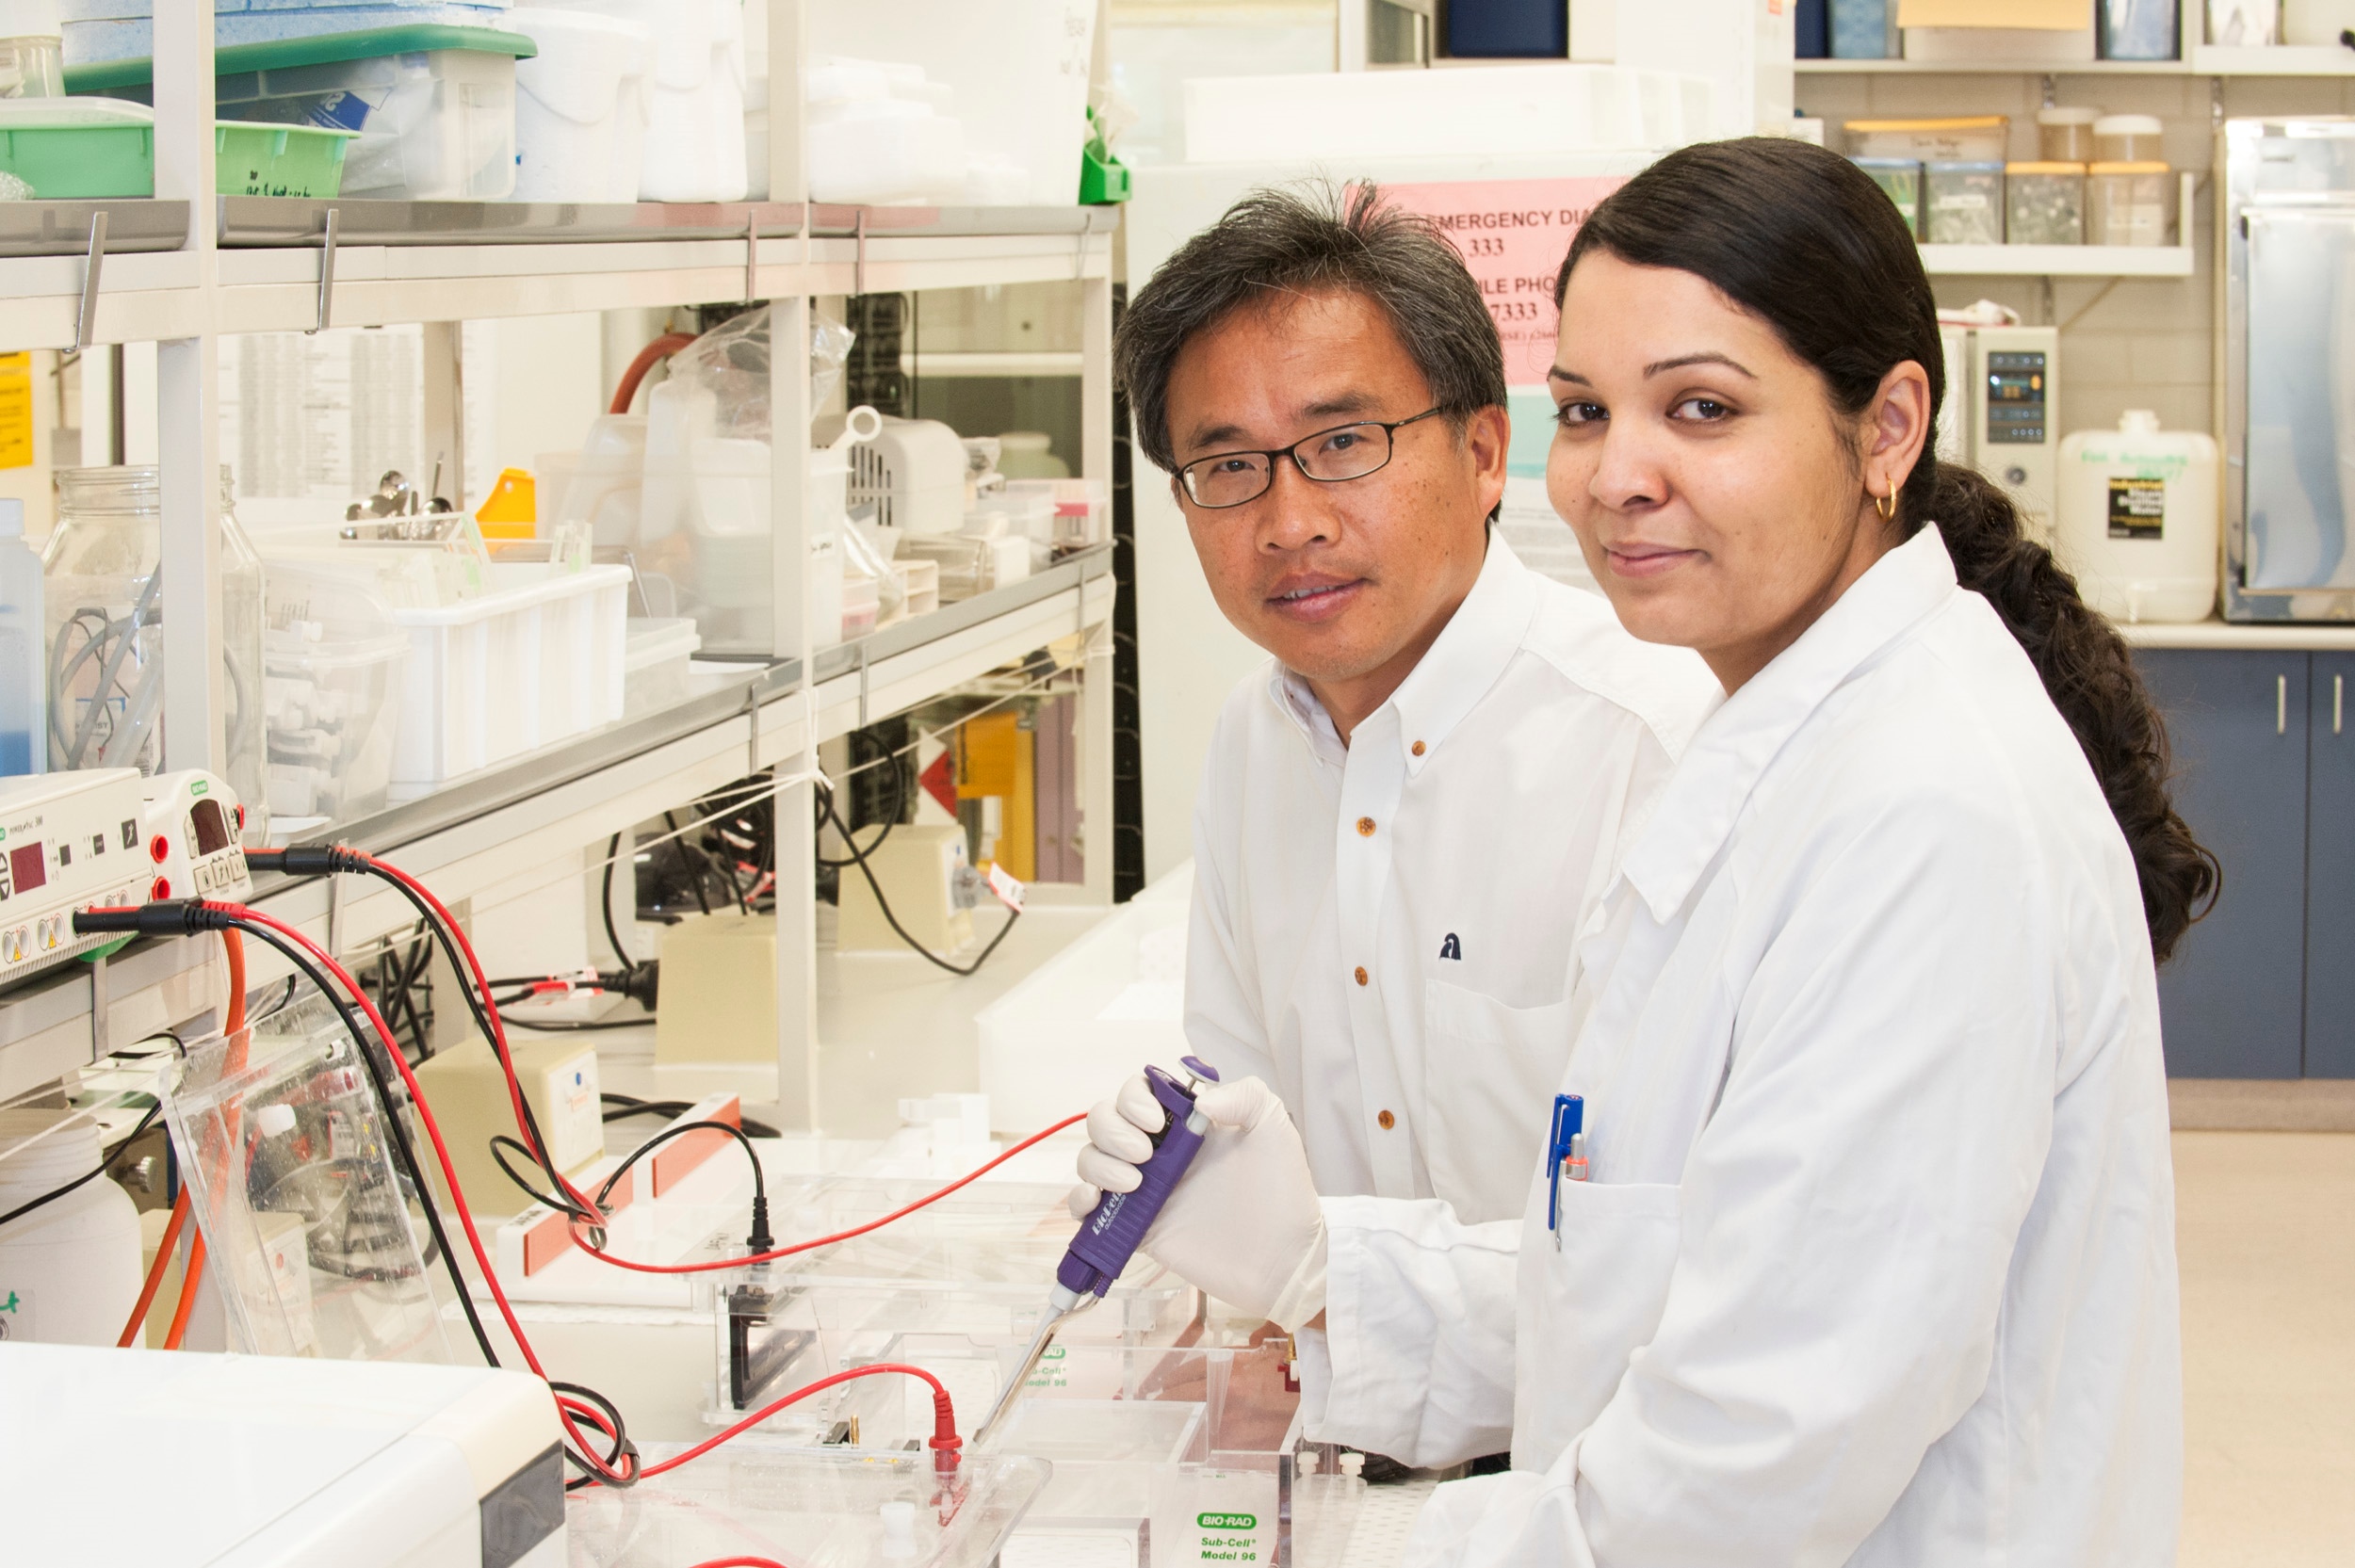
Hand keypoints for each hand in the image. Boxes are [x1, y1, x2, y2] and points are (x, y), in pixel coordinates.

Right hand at [1069, 1073, 1324, 1327]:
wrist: (1283, 1259)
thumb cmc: (1283, 1193)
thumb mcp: (1274, 1128)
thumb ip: (1245, 1095)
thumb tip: (1200, 1099)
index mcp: (1186, 1124)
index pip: (1138, 1093)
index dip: (1134, 1099)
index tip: (1157, 1122)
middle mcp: (1160, 1153)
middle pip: (1103, 1121)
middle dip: (1112, 1131)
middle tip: (1145, 1155)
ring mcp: (1145, 1191)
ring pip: (1090, 1159)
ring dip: (1098, 1164)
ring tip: (1134, 1185)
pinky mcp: (1136, 1228)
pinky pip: (1088, 1209)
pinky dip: (1078, 1201)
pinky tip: (1096, 1203)